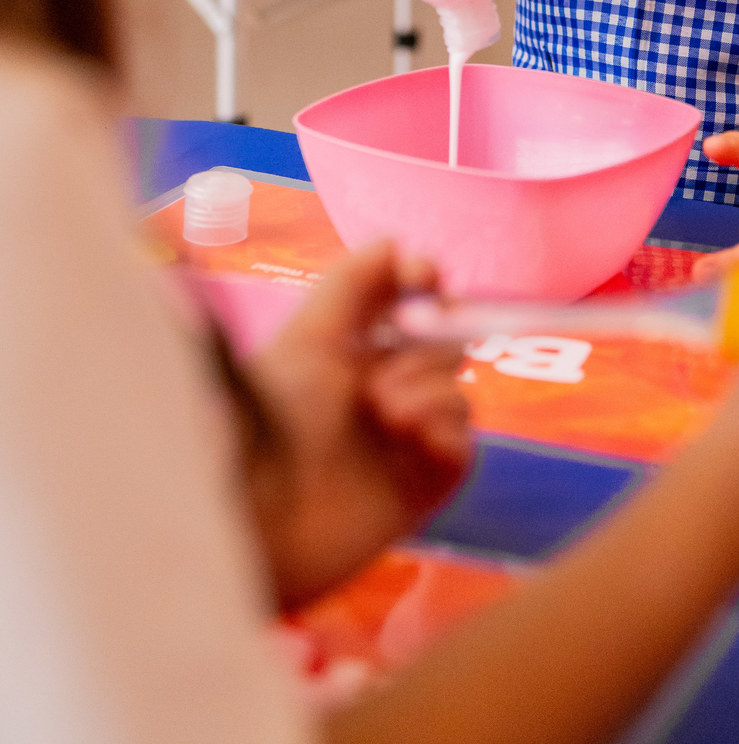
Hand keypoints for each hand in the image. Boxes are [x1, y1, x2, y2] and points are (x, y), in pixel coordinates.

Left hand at [242, 243, 473, 610]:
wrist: (257, 514)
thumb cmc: (269, 419)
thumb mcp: (307, 335)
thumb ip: (351, 282)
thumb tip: (395, 240)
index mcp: (349, 349)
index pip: (406, 300)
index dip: (421, 282)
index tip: (425, 277)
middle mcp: (380, 388)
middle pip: (443, 341)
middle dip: (427, 340)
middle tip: (391, 359)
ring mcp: (403, 439)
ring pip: (456, 390)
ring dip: (427, 388)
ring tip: (383, 411)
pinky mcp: (422, 486)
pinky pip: (463, 443)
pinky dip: (444, 430)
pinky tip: (411, 436)